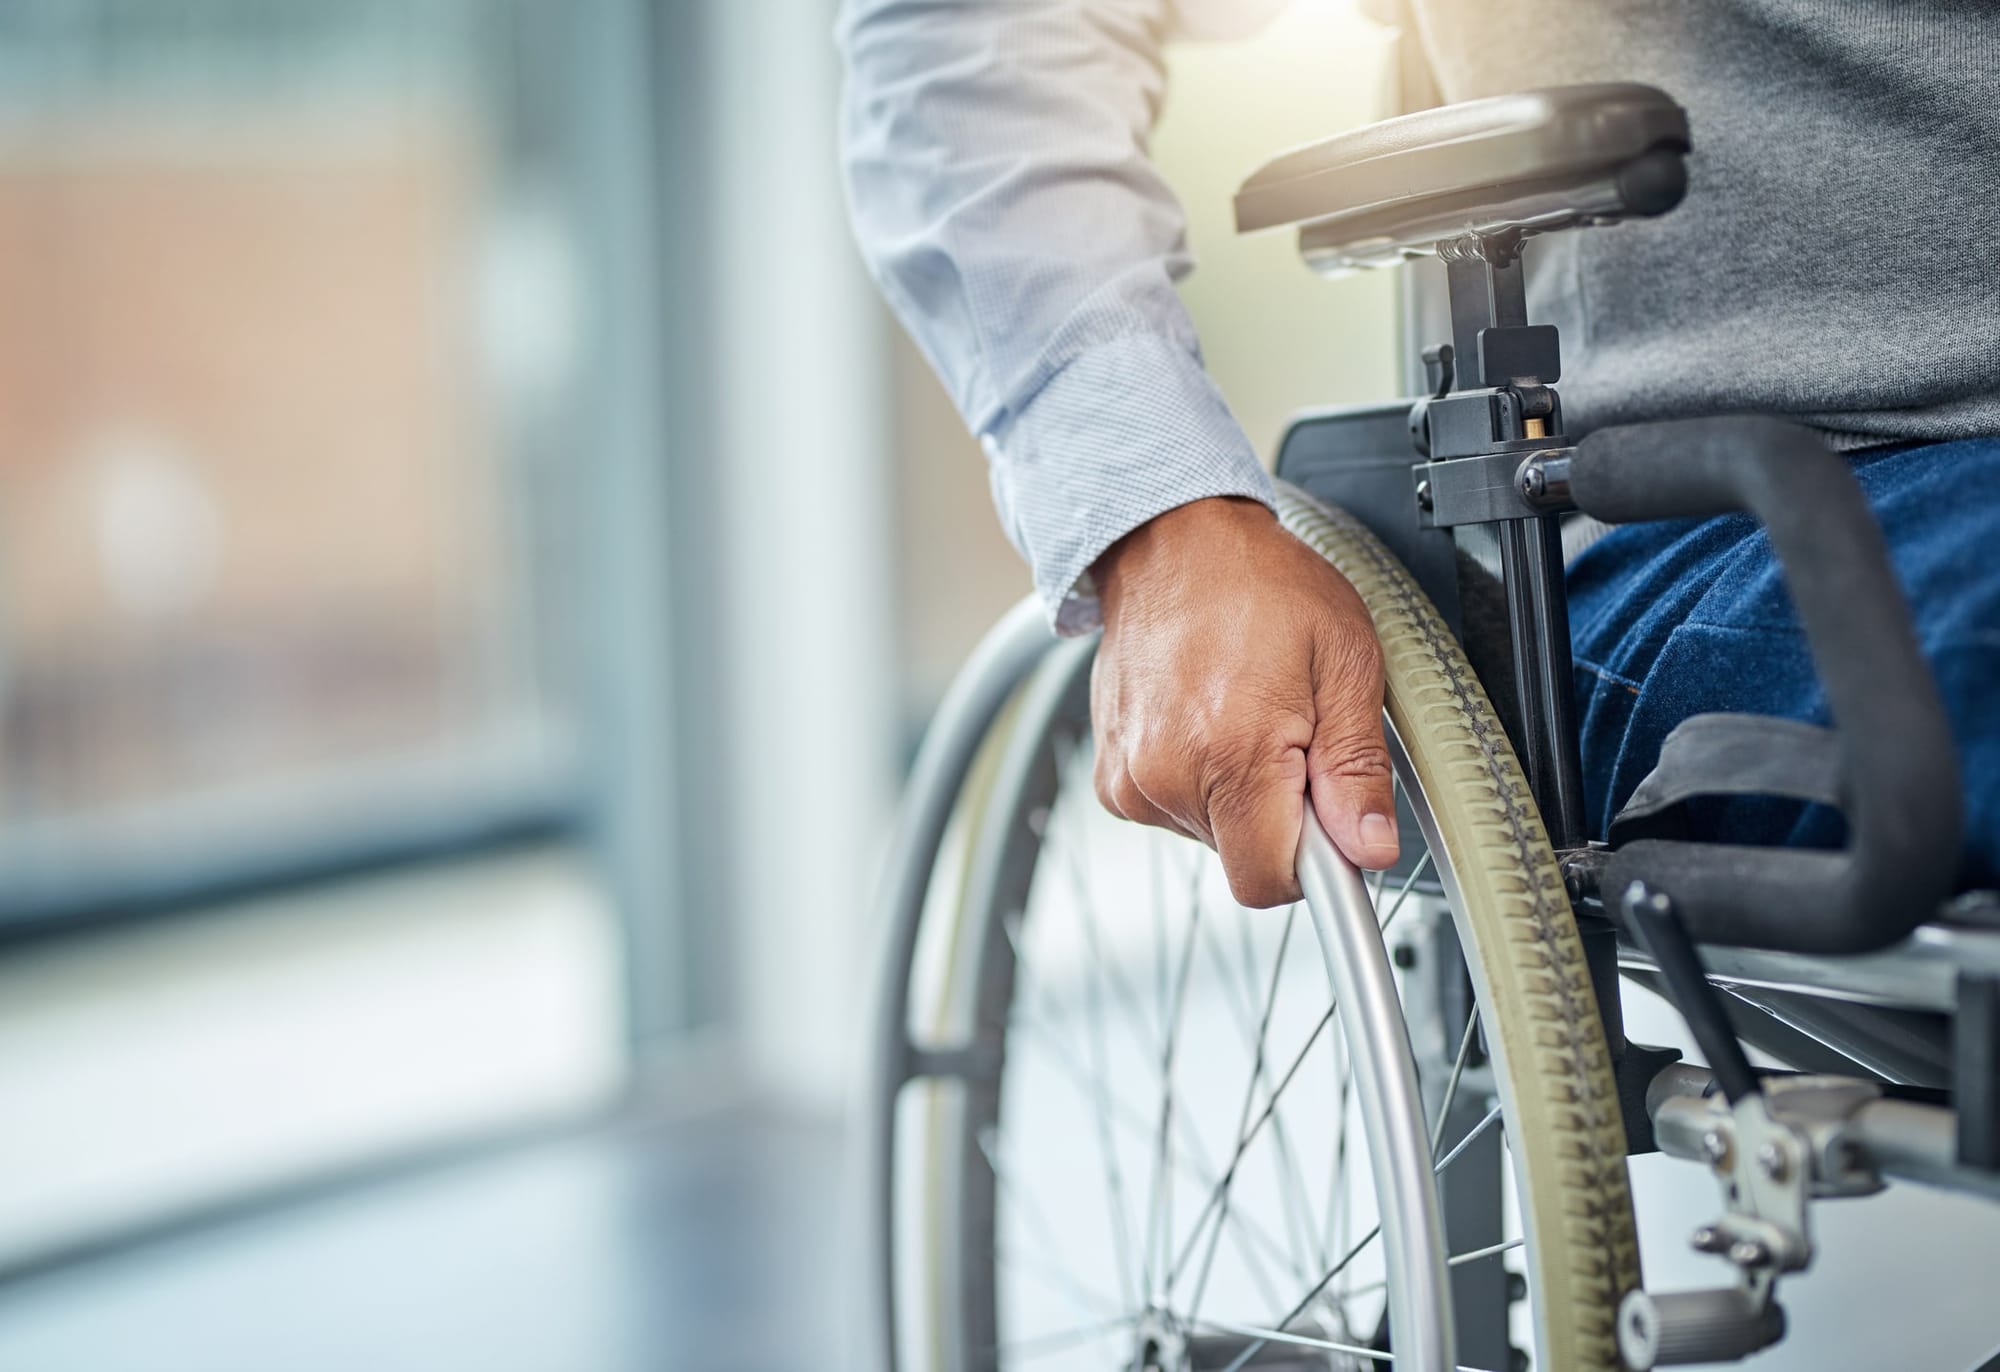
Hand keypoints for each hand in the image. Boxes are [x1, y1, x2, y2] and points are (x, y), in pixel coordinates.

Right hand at [1090, 496, 1398, 906]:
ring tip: (1245, 714)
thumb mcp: (1343, 661)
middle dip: (1281, 816)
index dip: (1315, 867)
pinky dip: (1200, 780)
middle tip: (1293, 737)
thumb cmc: (1260, 586)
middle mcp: (1167, 774)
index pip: (1270, 882)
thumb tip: (1369, 848)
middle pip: (1245, 857)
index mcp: (1231, 753)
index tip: (1334, 832)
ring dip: (1239, 795)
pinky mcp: (1111, 775)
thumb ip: (1356, 767)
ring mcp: (1130, 777)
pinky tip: (1207, 720)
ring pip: (1211, 836)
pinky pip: (1174, 810)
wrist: (1171, 543)